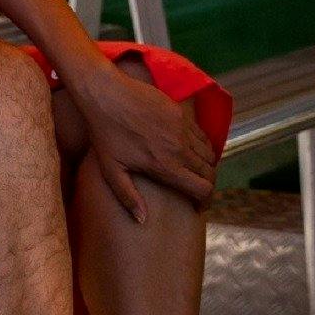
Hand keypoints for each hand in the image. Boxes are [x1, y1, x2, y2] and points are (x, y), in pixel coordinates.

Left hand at [62, 57, 217, 219]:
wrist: (106, 94)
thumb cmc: (105, 134)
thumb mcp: (111, 170)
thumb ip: (128, 197)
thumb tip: (142, 220)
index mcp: (165, 166)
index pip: (203, 189)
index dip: (205, 202)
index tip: (198, 206)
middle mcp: (180, 148)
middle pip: (210, 173)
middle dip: (206, 185)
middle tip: (195, 191)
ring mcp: (182, 129)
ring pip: (209, 154)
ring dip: (205, 166)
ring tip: (193, 172)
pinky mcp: (181, 114)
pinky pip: (202, 135)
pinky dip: (201, 147)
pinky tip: (188, 151)